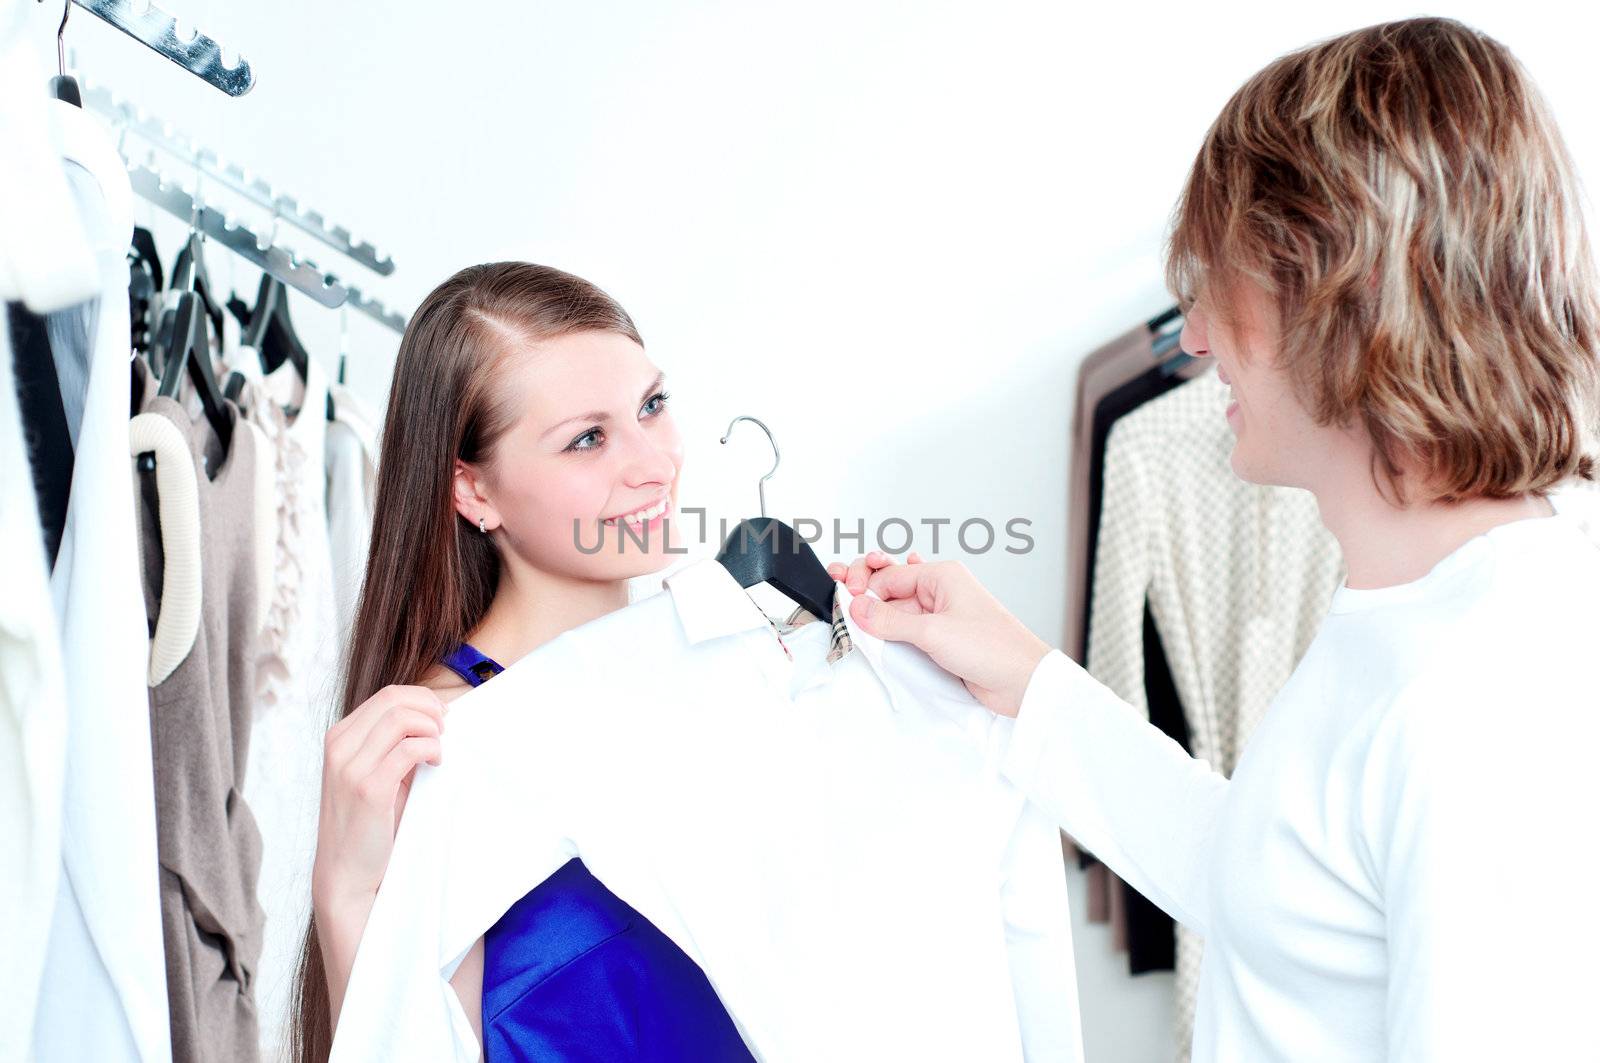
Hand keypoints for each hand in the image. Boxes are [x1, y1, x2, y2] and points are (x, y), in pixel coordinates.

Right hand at [311, 684, 446, 915]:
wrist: (346, 872)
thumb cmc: (368, 823)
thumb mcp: (375, 774)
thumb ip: (392, 745)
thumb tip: (435, 717)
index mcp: (339, 738)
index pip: (386, 696)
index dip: (421, 699)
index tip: (441, 717)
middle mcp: (339, 747)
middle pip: (394, 699)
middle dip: (430, 708)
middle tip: (446, 730)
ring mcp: (350, 767)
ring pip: (402, 718)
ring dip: (431, 728)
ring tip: (440, 749)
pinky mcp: (368, 788)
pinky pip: (409, 749)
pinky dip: (431, 749)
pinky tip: (436, 764)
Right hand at [827, 553, 1051, 717]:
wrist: (1023, 682)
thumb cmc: (994, 648)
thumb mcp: (933, 632)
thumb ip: (890, 620)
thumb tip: (856, 607)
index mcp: (942, 576)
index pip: (889, 575)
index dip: (864, 587)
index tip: (845, 602)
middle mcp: (940, 592)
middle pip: (890, 588)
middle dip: (865, 591)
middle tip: (841, 597)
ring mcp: (940, 617)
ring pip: (897, 610)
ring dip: (877, 614)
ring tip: (851, 616)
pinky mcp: (941, 640)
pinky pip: (908, 630)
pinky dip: (892, 628)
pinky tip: (880, 625)